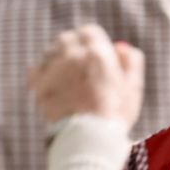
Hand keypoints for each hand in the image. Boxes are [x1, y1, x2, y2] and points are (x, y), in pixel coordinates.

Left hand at [30, 24, 144, 127]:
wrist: (89, 138)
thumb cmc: (115, 115)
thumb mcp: (133, 88)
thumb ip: (131, 62)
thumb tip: (120, 46)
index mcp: (98, 53)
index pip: (89, 31)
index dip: (91, 40)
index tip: (92, 51)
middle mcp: (74, 56)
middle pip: (67, 39)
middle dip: (72, 47)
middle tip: (77, 63)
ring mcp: (55, 69)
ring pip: (51, 53)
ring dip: (57, 60)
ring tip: (66, 78)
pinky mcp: (40, 84)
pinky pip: (35, 69)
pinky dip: (42, 73)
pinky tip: (51, 84)